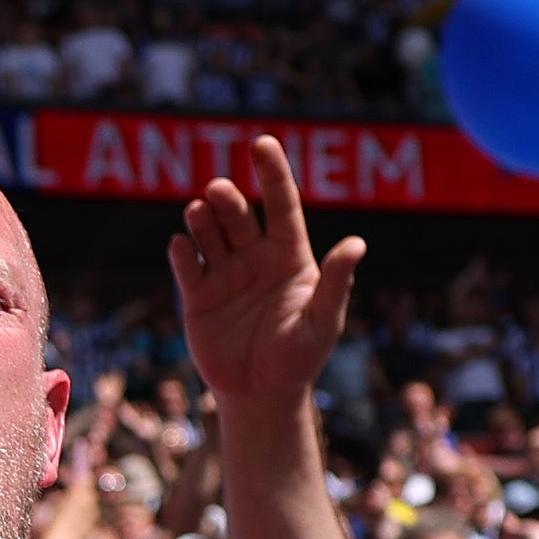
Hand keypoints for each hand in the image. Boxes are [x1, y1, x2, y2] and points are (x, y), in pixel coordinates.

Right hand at [171, 137, 362, 412]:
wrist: (262, 395)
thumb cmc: (300, 358)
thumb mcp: (324, 321)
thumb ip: (336, 282)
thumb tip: (357, 243)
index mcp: (289, 256)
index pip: (280, 205)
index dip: (272, 174)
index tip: (262, 143)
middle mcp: (255, 257)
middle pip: (239, 216)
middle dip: (228, 200)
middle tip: (218, 192)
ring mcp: (224, 274)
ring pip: (209, 233)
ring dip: (203, 219)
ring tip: (199, 212)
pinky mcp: (197, 297)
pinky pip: (187, 266)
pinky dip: (182, 253)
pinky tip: (181, 246)